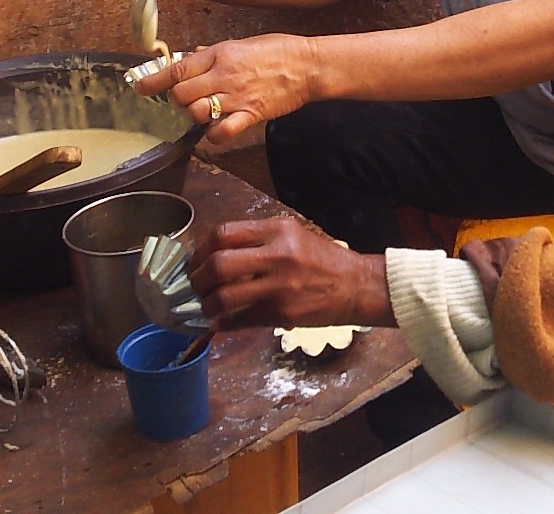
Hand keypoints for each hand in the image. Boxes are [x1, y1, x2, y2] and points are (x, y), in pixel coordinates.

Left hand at [132, 34, 317, 143]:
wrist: (307, 65)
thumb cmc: (278, 50)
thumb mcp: (241, 42)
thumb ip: (214, 52)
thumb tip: (193, 56)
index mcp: (220, 54)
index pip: (177, 68)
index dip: (153, 79)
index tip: (139, 86)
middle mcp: (224, 76)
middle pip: (181, 94)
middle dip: (177, 99)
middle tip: (184, 98)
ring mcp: (236, 97)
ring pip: (197, 112)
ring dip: (194, 114)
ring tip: (202, 111)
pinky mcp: (251, 114)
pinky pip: (222, 131)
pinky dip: (214, 134)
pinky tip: (217, 129)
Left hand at [188, 220, 394, 329]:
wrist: (356, 286)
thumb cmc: (323, 260)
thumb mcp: (292, 235)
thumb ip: (257, 240)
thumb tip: (215, 254)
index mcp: (277, 230)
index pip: (223, 233)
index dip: (201, 249)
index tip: (197, 261)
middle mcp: (277, 254)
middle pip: (218, 264)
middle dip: (198, 279)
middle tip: (196, 286)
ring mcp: (279, 286)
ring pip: (225, 296)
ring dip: (208, 304)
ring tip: (207, 306)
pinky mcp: (282, 313)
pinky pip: (241, 319)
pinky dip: (224, 323)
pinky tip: (220, 322)